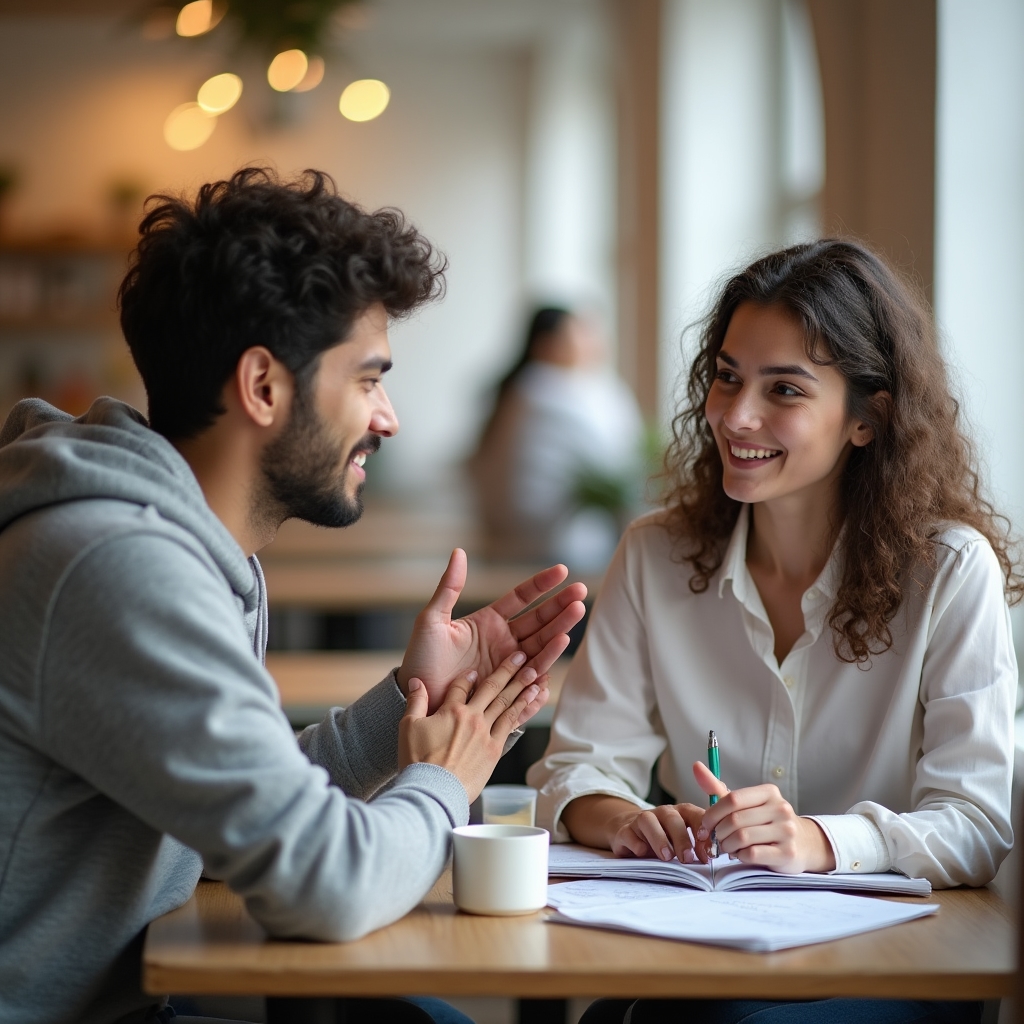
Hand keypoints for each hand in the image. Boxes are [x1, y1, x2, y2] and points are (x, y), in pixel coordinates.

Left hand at [397, 548, 586, 713]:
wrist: (418, 696)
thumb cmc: (421, 658)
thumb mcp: (432, 619)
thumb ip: (449, 587)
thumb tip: (459, 551)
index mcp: (488, 621)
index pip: (522, 597)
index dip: (542, 584)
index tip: (563, 571)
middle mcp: (503, 640)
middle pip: (539, 620)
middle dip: (561, 606)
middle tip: (581, 592)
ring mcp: (508, 664)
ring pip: (540, 645)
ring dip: (558, 630)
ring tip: (575, 615)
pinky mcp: (508, 687)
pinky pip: (532, 676)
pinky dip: (547, 663)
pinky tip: (561, 649)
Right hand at [398, 651, 545, 801]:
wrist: (434, 791)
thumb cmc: (419, 762)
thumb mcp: (408, 727)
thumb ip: (415, 701)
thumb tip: (415, 680)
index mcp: (450, 710)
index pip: (461, 685)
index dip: (467, 677)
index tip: (474, 672)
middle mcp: (472, 718)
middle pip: (491, 688)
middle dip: (507, 669)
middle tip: (521, 655)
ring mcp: (485, 733)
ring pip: (506, 704)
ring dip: (521, 686)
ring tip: (535, 674)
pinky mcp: (494, 750)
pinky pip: (511, 724)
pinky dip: (523, 709)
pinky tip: (531, 701)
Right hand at [608, 802, 706, 862]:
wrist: (631, 832)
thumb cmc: (665, 837)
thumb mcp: (685, 837)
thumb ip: (703, 841)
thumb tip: (722, 853)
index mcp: (681, 813)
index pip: (695, 815)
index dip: (703, 832)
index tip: (709, 852)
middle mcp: (662, 813)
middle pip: (672, 818)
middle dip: (682, 838)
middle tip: (688, 858)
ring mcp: (641, 820)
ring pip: (648, 821)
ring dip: (659, 838)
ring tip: (666, 857)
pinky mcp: (625, 831)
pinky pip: (629, 833)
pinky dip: (636, 842)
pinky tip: (643, 853)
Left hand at [692, 761, 835, 872]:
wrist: (802, 844)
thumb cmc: (765, 821)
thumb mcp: (745, 803)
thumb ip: (718, 788)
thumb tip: (696, 766)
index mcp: (768, 792)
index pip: (732, 799)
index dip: (712, 814)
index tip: (704, 825)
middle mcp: (780, 808)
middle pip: (735, 820)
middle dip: (718, 833)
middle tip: (714, 840)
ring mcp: (787, 831)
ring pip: (742, 838)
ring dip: (727, 845)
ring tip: (727, 847)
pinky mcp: (787, 852)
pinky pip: (752, 854)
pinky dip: (740, 856)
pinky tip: (741, 854)